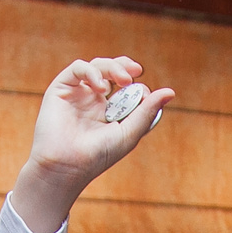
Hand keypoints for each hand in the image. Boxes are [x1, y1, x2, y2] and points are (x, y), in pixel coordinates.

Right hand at [10, 57, 175, 232]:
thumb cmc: (98, 156)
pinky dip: (92, 71)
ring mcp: (78, 93)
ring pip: (98, 66)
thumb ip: (147, 112)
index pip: (129, 89)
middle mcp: (95, 100)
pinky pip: (78, 69)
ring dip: (113, 67)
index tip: (144, 96)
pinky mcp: (62, 89)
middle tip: (137, 72)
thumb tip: (170, 92)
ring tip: (122, 80)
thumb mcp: (129, 133)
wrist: (66, 166)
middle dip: (126, 67)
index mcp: (111, 112)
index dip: (139, 88)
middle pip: (113, 71)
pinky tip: (100, 87)